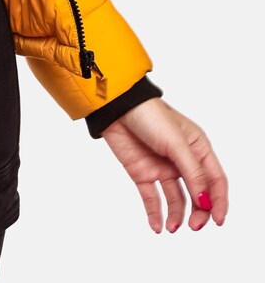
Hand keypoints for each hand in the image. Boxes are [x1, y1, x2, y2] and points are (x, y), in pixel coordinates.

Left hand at [101, 97, 227, 232]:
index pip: (215, 180)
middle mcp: (182, 161)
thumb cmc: (150, 115)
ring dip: (177, 215)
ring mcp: (162, 168)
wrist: (116, 107)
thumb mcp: (176, 143)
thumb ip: (192, 172)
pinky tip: (157, 226)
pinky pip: (152, 198)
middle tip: (194, 226)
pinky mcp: (143, 173)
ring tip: (172, 227)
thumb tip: (205, 202)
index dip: (219, 201)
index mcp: (197, 148)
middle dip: (199, 212)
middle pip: (198, 194)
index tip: (218, 220)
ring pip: (177, 199)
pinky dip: (155, 214)